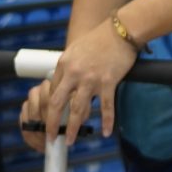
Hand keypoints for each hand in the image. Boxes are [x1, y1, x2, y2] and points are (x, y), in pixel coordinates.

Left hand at [36, 19, 137, 143]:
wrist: (121, 30)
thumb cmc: (100, 38)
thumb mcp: (76, 49)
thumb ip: (69, 66)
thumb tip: (66, 84)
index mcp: (64, 64)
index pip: (52, 91)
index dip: (50, 108)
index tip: (50, 118)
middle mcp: (74, 73)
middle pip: (58, 104)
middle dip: (52, 124)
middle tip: (51, 137)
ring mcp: (91, 79)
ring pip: (78, 109)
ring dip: (74, 128)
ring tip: (71, 140)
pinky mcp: (108, 82)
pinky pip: (106, 106)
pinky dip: (106, 121)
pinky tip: (105, 132)